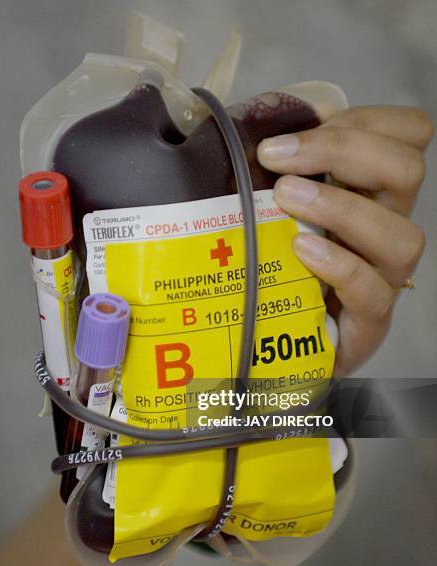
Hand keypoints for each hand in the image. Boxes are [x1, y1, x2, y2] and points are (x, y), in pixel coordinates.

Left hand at [257, 106, 432, 375]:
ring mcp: (383, 278)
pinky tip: (301, 250)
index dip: (362, 121)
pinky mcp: (368, 323)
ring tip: (287, 199)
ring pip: (402, 235)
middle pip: (408, 170)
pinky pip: (374, 291)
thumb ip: (277, 170)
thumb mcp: (272, 206)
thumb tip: (260, 128)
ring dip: (341, 208)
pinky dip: (340, 264)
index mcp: (372, 192)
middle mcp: (387, 228)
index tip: (294, 136)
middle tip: (278, 159)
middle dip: (343, 151)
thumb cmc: (274, 265)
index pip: (408, 135)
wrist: (274, 341)